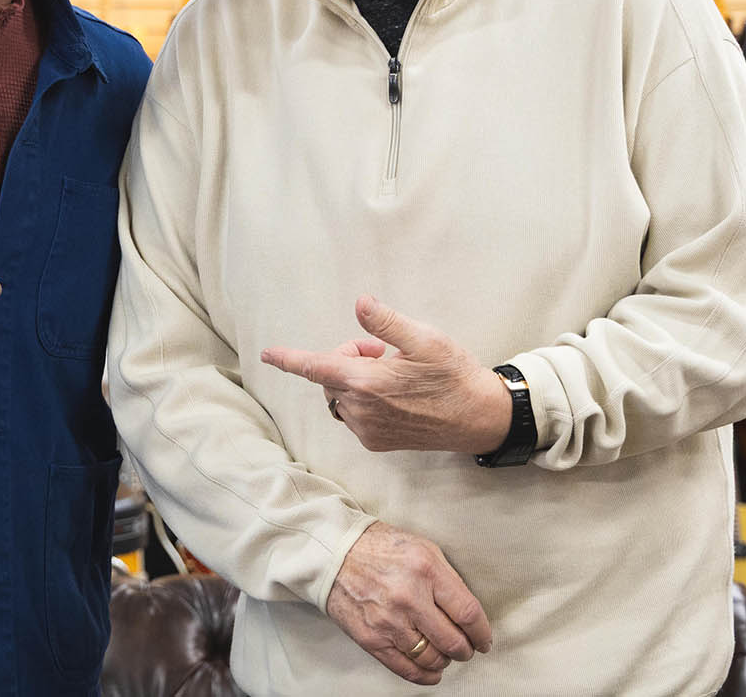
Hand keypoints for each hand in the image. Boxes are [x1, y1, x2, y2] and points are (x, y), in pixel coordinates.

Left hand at [261, 295, 508, 453]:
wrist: (478, 418)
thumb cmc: (454, 375)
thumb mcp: (425, 339)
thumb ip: (387, 323)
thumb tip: (360, 303)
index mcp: (367, 382)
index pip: (314, 367)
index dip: (288, 359)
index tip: (266, 355)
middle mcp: (361, 409)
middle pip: (329, 376)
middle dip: (345, 357)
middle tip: (381, 350)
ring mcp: (368, 429)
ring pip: (340, 396)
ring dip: (353, 380)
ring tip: (390, 371)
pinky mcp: (377, 441)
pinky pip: (353, 415)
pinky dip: (362, 399)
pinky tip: (393, 394)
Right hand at [326, 522, 492, 684]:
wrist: (334, 554)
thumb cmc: (381, 549)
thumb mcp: (423, 548)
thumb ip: (448, 579)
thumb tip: (468, 615)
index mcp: (425, 570)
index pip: (467, 613)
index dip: (482, 633)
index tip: (484, 639)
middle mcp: (408, 597)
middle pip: (453, 641)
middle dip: (466, 650)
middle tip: (467, 648)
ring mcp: (388, 621)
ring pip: (432, 658)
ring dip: (445, 661)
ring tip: (445, 653)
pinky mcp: (371, 639)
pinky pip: (406, 669)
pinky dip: (425, 675)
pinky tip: (432, 671)